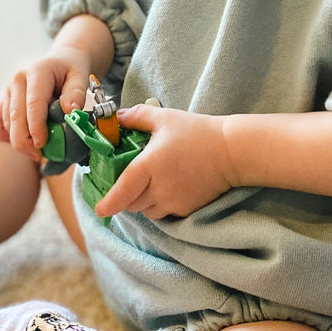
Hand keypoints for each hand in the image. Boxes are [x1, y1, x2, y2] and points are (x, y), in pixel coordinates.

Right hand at [0, 46, 91, 160]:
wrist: (59, 62)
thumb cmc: (71, 72)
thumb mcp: (80, 77)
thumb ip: (76, 93)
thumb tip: (70, 110)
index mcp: (37, 72)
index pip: (33, 103)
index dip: (36, 126)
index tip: (42, 144)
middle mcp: (18, 81)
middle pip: (16, 117)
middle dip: (26, 141)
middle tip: (41, 156)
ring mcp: (8, 91)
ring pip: (7, 125)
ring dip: (21, 141)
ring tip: (40, 150)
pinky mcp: (3, 101)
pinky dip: (7, 137)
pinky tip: (24, 141)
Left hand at [97, 104, 237, 220]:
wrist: (232, 152)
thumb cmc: (197, 132)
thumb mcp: (165, 118)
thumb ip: (137, 117)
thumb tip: (118, 118)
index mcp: (148, 165)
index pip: (122, 191)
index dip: (108, 203)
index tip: (99, 209)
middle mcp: (158, 188)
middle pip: (131, 203)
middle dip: (126, 196)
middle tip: (129, 181)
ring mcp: (173, 202)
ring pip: (146, 211)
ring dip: (142, 202)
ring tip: (150, 183)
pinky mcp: (187, 209)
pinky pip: (164, 213)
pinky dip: (160, 205)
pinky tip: (167, 189)